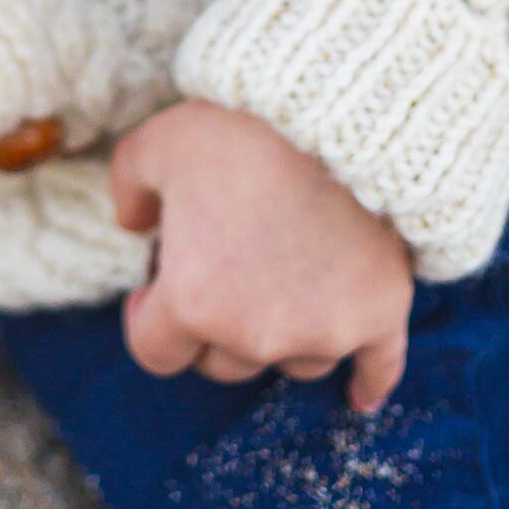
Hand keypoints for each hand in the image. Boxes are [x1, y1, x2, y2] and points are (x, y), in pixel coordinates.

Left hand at [108, 97, 413, 414]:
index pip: (155, 352)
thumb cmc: (236, 129)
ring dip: (279, 334)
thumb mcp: (155, 143)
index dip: (146, 321)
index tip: (152, 292)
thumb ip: (129, 188)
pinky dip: (368, 383)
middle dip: (211, 327)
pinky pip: (377, 369)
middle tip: (222, 268)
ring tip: (279, 283)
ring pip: (292, 362)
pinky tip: (360, 398)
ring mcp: (322, 330)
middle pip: (222, 364)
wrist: (334, 110)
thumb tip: (134, 225)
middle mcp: (255, 333)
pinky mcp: (379, 314)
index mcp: (192, 300)